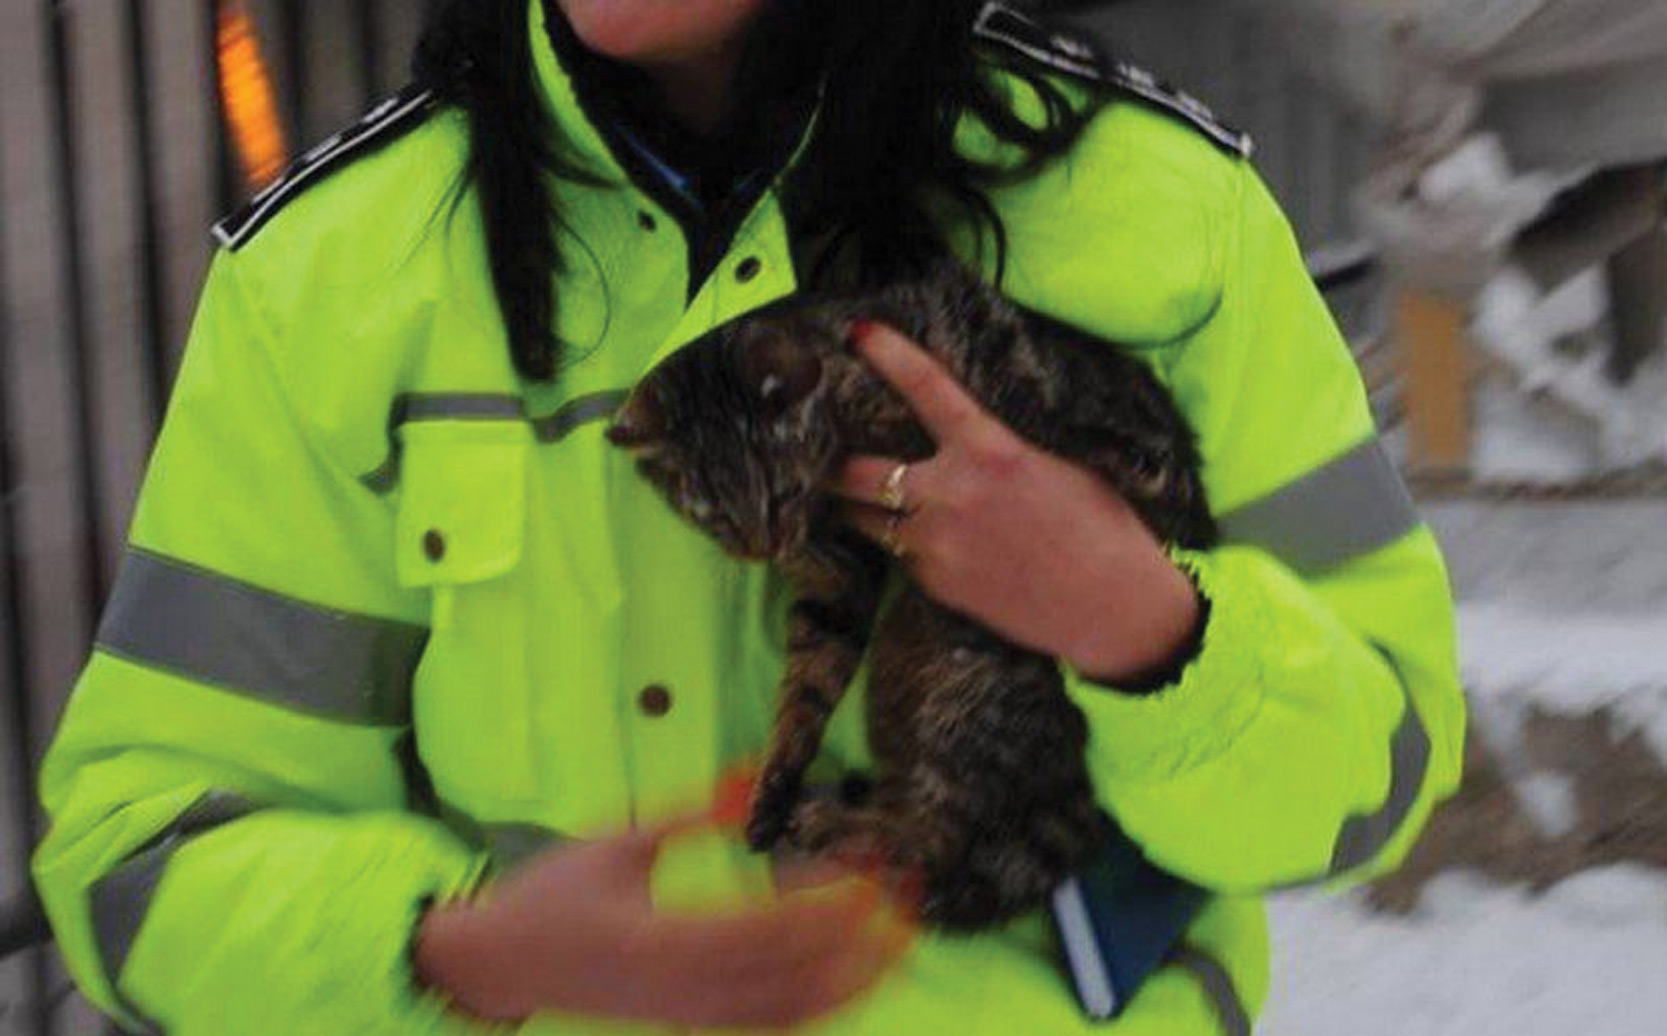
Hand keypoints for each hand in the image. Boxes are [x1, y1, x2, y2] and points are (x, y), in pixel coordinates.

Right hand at [415, 813, 910, 1028]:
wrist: (500, 965)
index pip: (764, 929)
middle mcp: (684, 991)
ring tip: (898, 944)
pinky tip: (851, 983)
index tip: (868, 874)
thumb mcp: (619, 840)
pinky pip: (766, 1026)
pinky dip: (815, 1008)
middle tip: (907, 905)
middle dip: (858, 945)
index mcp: (661, 940)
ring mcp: (690, 1016)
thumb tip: (753, 776)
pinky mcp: (691, 1024)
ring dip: (851, 982)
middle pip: (792, 978)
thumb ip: (690, 813)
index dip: (824, 906)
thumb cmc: (554, 894)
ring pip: (788, 1012)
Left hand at [833, 323, 1200, 683]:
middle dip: (832, 460)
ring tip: (852, 497)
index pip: (926, 387)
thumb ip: (1005, 447)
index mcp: (991, 451)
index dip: (887, 354)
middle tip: (822, 448)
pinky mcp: (937, 586)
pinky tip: (921, 542)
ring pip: (865, 520)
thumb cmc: (1105, 530)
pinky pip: (899, 557)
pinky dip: (901, 545)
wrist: (1117, 610)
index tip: (858, 332)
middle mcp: (952, 494)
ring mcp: (937, 545)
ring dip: (858, 506)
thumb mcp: (1062, 466)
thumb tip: (977, 431)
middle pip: (857, 472)